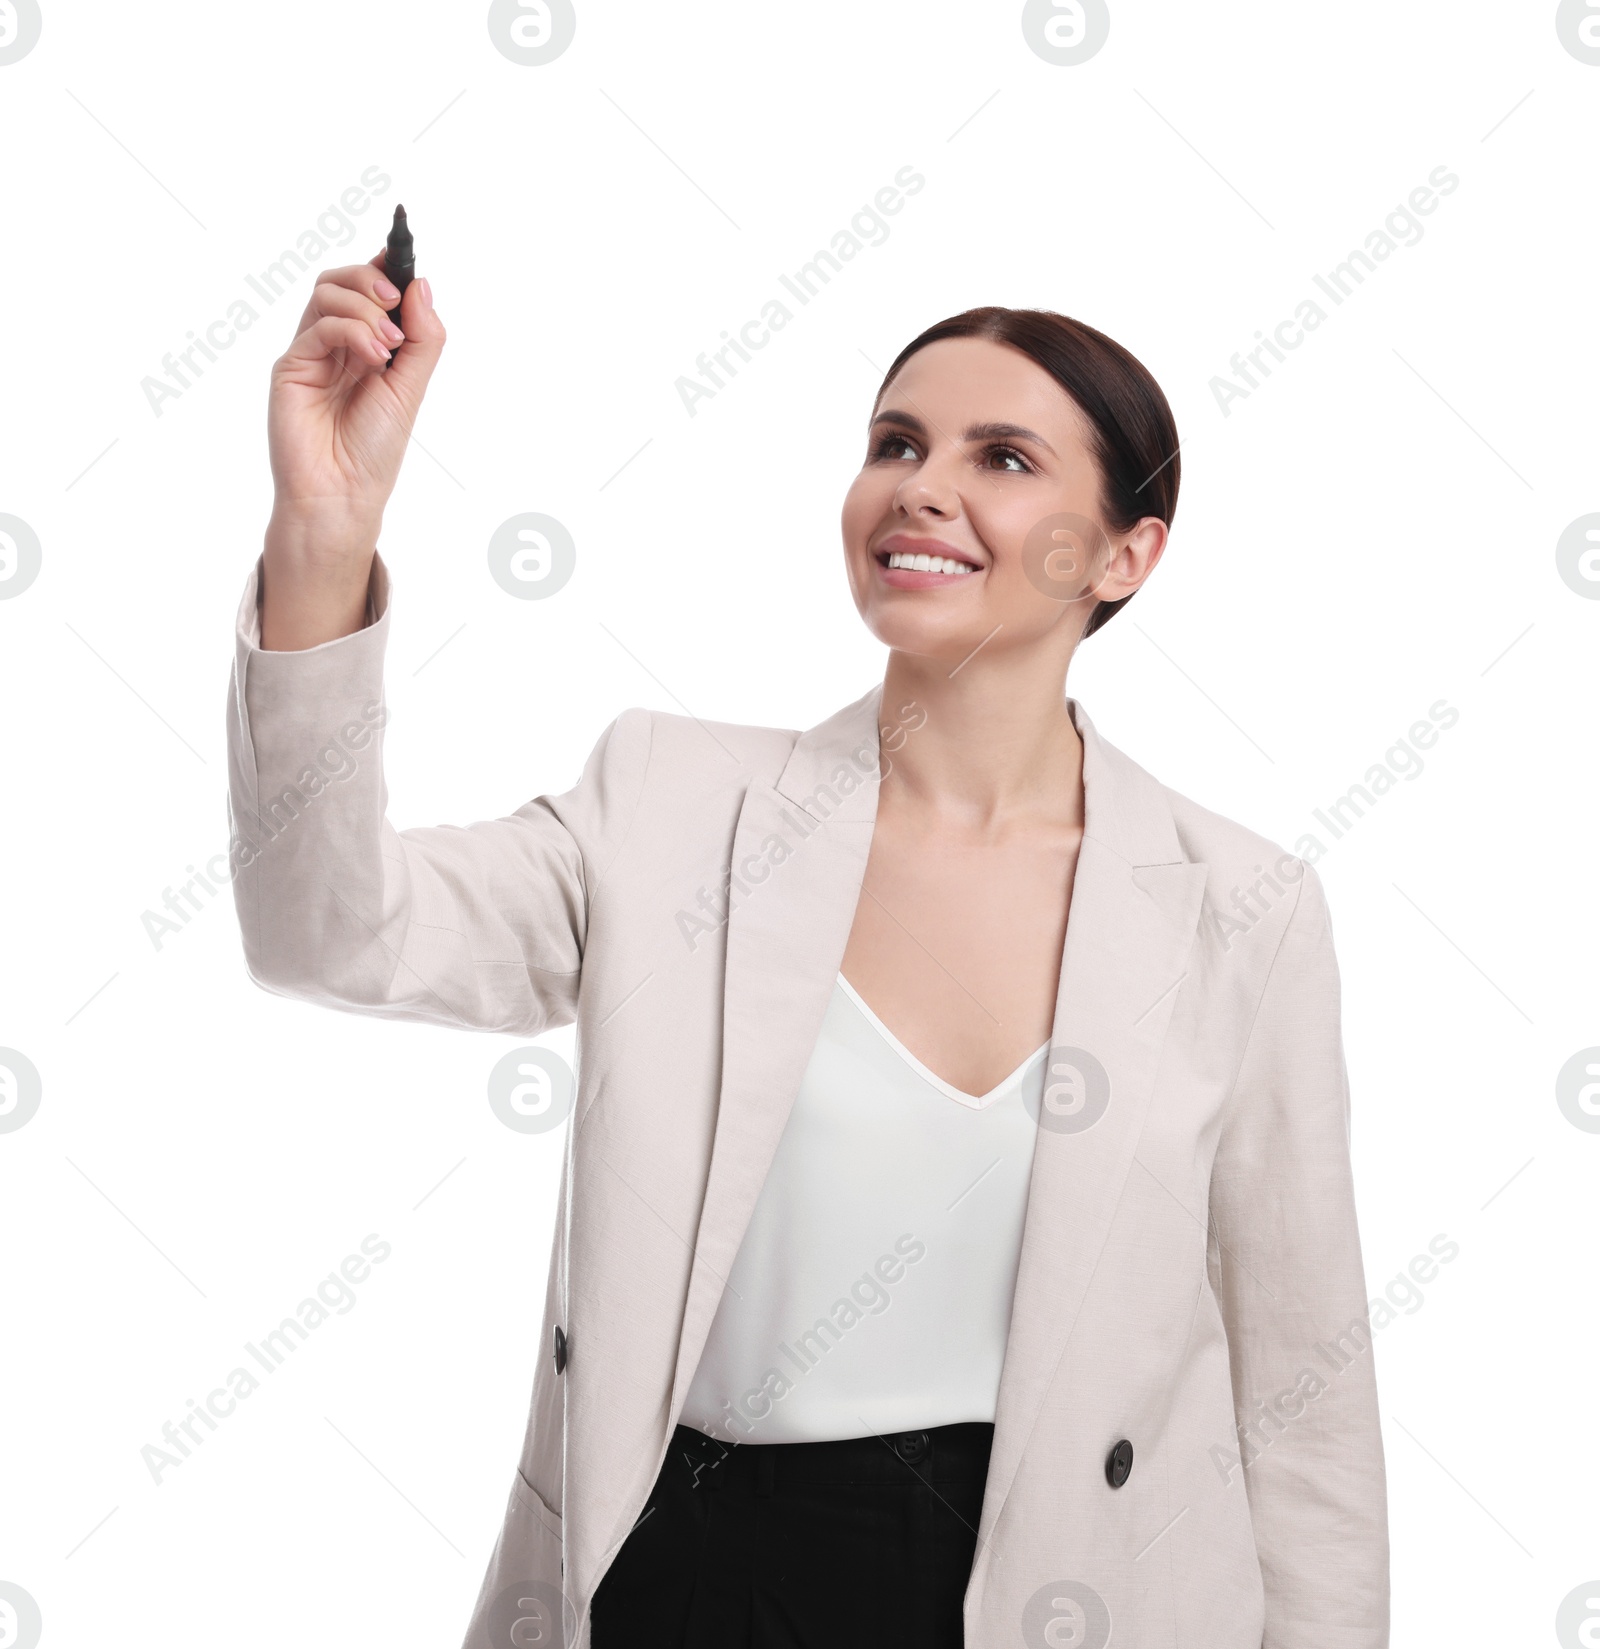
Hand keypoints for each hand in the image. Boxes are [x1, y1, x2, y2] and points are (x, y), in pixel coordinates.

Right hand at [259, 249, 444, 647]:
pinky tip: (373, 356)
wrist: (342, 493)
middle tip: (394, 303)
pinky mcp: (291, 367)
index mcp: (367, 347)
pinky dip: (349, 330)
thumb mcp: (411, 389)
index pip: (371, 291)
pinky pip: (317, 327)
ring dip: (363, 307)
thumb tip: (421, 285)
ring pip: (327, 293)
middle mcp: (336, 345)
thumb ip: (422, 339)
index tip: (404, 255)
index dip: (386, 267)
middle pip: (342, 280)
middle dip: (372, 279)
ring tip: (387, 345)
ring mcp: (311, 353)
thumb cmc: (374, 450)